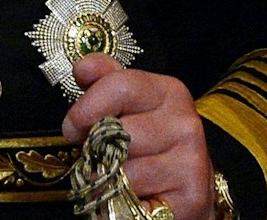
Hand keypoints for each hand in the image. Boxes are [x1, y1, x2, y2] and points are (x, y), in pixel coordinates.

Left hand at [62, 55, 212, 219]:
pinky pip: (134, 196)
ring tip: (120, 176)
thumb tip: (83, 68)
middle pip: (116, 131)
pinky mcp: (193, 196)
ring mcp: (192, 160)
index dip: (86, 109)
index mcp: (169, 92)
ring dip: (109, 177)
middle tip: (98, 156)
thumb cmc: (147, 142)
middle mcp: (186, 123)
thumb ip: (103, 80)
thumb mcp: (126, 104)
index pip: (119, 86)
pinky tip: (134, 194)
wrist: (185, 189)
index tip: (73, 127)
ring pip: (123, 169)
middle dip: (96, 148)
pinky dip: (122, 199)